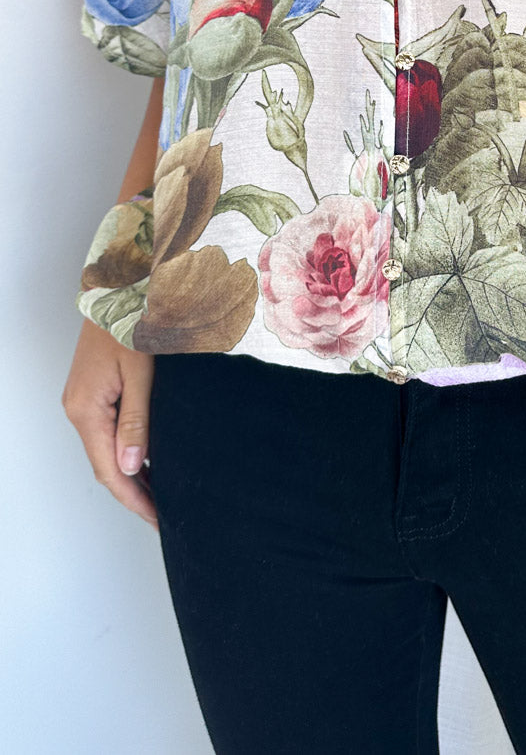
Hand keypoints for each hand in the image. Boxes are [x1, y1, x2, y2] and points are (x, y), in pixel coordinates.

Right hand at [63, 318, 157, 528]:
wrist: (116, 291)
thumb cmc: (130, 324)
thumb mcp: (139, 374)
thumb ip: (136, 421)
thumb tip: (132, 467)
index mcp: (86, 409)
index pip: (108, 470)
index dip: (132, 498)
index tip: (156, 518)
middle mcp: (78, 409)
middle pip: (104, 464)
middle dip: (132, 492)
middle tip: (162, 513)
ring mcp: (83, 400)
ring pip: (104, 449)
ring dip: (130, 473)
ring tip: (159, 494)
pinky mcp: (92, 392)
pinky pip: (106, 431)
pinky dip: (126, 451)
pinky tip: (146, 459)